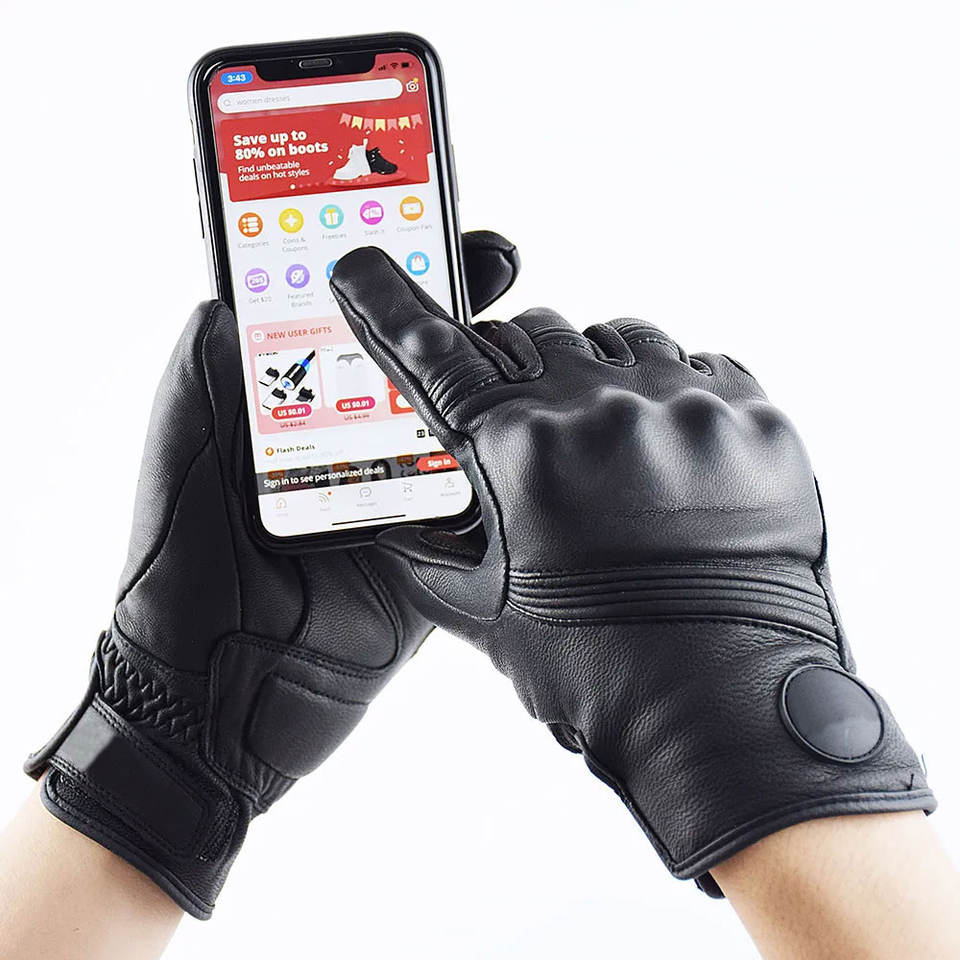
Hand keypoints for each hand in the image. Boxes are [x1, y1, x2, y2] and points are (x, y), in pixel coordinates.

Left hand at [24, 230, 518, 918]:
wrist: (215, 690)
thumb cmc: (184, 549)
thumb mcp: (191, 425)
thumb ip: (225, 347)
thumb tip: (269, 268)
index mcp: (302, 400)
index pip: (368, 316)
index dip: (413, 270)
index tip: (461, 237)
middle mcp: (356, 438)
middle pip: (425, 362)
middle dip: (466, 318)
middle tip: (503, 277)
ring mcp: (398, 493)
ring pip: (462, 424)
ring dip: (495, 391)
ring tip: (530, 350)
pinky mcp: (433, 551)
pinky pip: (482, 502)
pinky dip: (506, 472)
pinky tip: (535, 438)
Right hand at [330, 247, 933, 894]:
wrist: (723, 705)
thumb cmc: (594, 667)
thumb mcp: (482, 610)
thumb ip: (423, 546)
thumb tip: (391, 514)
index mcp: (520, 450)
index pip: (435, 354)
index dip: (387, 308)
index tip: (360, 266)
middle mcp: (600, 408)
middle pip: (528, 337)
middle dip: (512, 375)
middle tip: (524, 432)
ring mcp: (685, 405)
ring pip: (615, 339)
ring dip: (594, 377)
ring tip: (605, 445)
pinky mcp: (754, 418)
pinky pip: (694, 368)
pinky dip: (667, 397)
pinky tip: (666, 455)